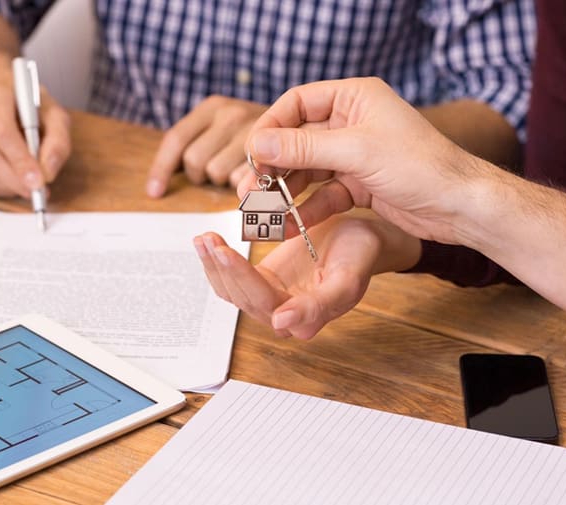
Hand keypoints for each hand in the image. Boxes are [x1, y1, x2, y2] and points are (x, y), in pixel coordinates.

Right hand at [0, 83, 70, 197]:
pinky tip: (19, 182)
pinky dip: (5, 188)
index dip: (21, 160)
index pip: (2, 131)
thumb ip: (58, 143)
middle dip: (17, 179)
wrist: (15, 107)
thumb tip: (47, 173)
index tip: (38, 180)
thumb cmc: (37, 112)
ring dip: (12, 186)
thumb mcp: (57, 119)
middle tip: (38, 191)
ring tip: (33, 186)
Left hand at [146, 95, 267, 196]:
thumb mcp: (222, 126)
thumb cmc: (253, 133)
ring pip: (216, 174)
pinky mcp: (271, 154)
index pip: (176, 140)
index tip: (155, 192)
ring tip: (237, 170)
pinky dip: (243, 184)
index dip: (161, 169)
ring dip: (222, 180)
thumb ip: (197, 143)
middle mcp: (230, 114)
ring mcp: (252, 133)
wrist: (301, 123)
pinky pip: (241, 181)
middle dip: (200, 174)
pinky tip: (252, 175)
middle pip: (194, 161)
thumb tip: (159, 182)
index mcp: (212, 107)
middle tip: (215, 171)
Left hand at [194, 214, 419, 339]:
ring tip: (203, 238)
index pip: (263, 301)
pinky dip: (218, 261)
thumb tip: (280, 324)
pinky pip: (234, 278)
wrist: (361, 239)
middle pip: (241, 296)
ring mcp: (270, 299)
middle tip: (207, 238)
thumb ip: (319, 305)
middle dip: (221, 267)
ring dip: (214, 265)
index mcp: (304, 320)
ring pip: (231, 290)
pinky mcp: (263, 282)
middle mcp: (283, 316)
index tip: (224, 252)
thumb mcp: (347, 278)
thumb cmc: (359, 256)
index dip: (241, 277)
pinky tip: (208, 243)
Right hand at [241, 77, 484, 245]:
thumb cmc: (420, 166)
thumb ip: (303, 148)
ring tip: (261, 210)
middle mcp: (351, 122)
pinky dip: (306, 208)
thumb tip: (257, 143)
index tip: (251, 153)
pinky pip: (322, 193)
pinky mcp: (357, 184)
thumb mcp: (357, 152)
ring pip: (307, 170)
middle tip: (249, 188)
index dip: (270, 127)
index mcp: (354, 98)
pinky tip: (289, 224)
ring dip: (285, 190)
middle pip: (297, 140)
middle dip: (272, 165)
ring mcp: (353, 155)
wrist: (460, 207)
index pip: (297, 104)